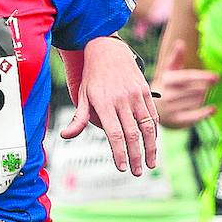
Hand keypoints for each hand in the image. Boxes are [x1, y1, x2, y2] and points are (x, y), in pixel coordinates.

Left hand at [60, 36, 157, 174]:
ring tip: (150, 164)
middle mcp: (122, 100)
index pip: (114, 134)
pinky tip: (153, 144)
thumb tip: (66, 136)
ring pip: (147, 126)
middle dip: (136, 156)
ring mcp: (136, 95)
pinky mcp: (146, 90)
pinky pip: (153, 114)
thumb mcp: (82, 95)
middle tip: (137, 172)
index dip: (119, 153)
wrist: (108, 50)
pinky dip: (154, 131)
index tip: (122, 167)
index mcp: (104, 103)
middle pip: (132, 134)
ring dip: (151, 148)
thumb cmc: (92, 77)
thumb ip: (78, 118)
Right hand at [151, 39, 217, 127]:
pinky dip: (205, 113)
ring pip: (197, 101)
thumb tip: (180, 43)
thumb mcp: (169, 72)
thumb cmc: (166, 87)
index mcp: (166, 80)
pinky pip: (194, 116)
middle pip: (195, 90)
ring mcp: (171, 109)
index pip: (188, 77)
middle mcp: (167, 95)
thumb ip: (176, 58)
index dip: (203, 77)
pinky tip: (213, 109)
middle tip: (206, 85)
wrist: (152, 110)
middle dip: (204, 87)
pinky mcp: (176, 121)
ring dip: (202, 97)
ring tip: (198, 95)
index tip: (217, 76)